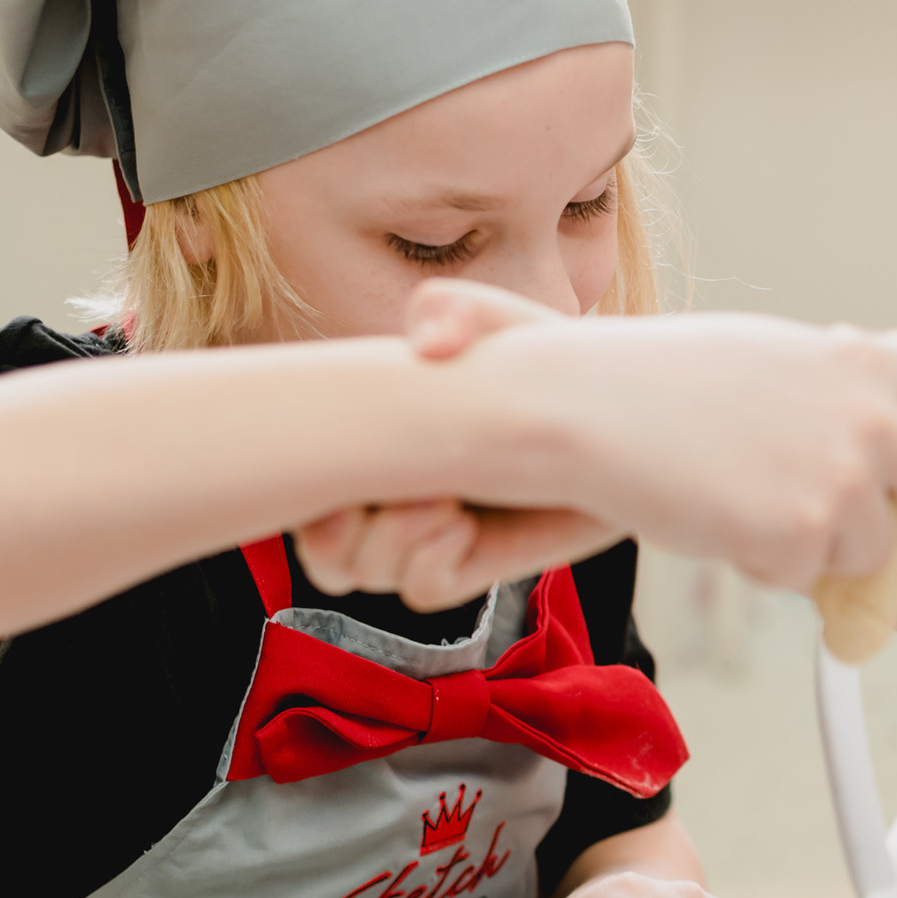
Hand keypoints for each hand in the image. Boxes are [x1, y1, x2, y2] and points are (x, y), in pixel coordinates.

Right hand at [294, 286, 618, 606]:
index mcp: (366, 443)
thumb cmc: (538, 361)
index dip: (293, 493)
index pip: (294, 489)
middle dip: (330, 534)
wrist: (603, 413)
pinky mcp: (467, 566)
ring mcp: (426, 536)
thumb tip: (426, 342)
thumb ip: (450, 308)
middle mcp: (386, 496)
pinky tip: (465, 522)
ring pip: (362, 570)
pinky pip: (420, 589)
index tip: (325, 468)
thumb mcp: (493, 323)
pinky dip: (431, 559)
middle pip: (320, 553)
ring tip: (445, 494)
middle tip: (384, 493)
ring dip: (392, 537)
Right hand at [406, 278, 896, 591]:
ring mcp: (842, 479)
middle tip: (863, 528)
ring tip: (745, 506)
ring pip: (873, 552)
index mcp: (859, 361)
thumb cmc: (654, 378)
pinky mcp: (803, 535)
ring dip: (820, 548)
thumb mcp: (766, 355)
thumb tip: (872, 417)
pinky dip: (766, 566)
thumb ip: (832, 386)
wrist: (585, 408)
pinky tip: (716, 521)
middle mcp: (869, 416)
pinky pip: (808, 578)